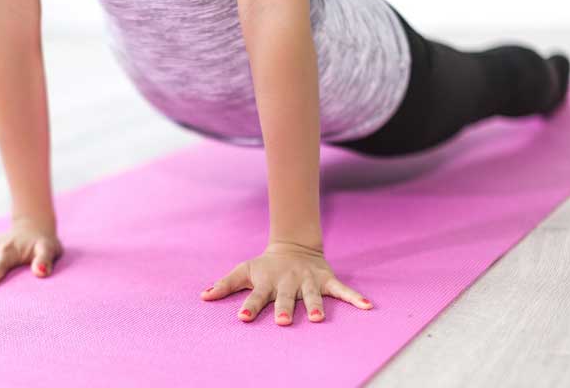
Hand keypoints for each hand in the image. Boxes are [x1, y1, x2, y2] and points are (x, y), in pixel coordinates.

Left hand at [200, 241, 371, 324]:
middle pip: (285, 298)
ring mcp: (308, 281)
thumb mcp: (244, 270)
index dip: (249, 306)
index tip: (242, 317)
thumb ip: (225, 284)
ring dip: (316, 305)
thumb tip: (202, 296)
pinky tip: (367, 307)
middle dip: (284, 309)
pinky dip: (355, 297)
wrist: (293, 246)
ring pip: (312, 295)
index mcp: (267, 282)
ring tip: (318, 319)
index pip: (255, 295)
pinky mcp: (326, 280)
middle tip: (282, 322)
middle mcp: (288, 282)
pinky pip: (342, 290)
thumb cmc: (265, 266)